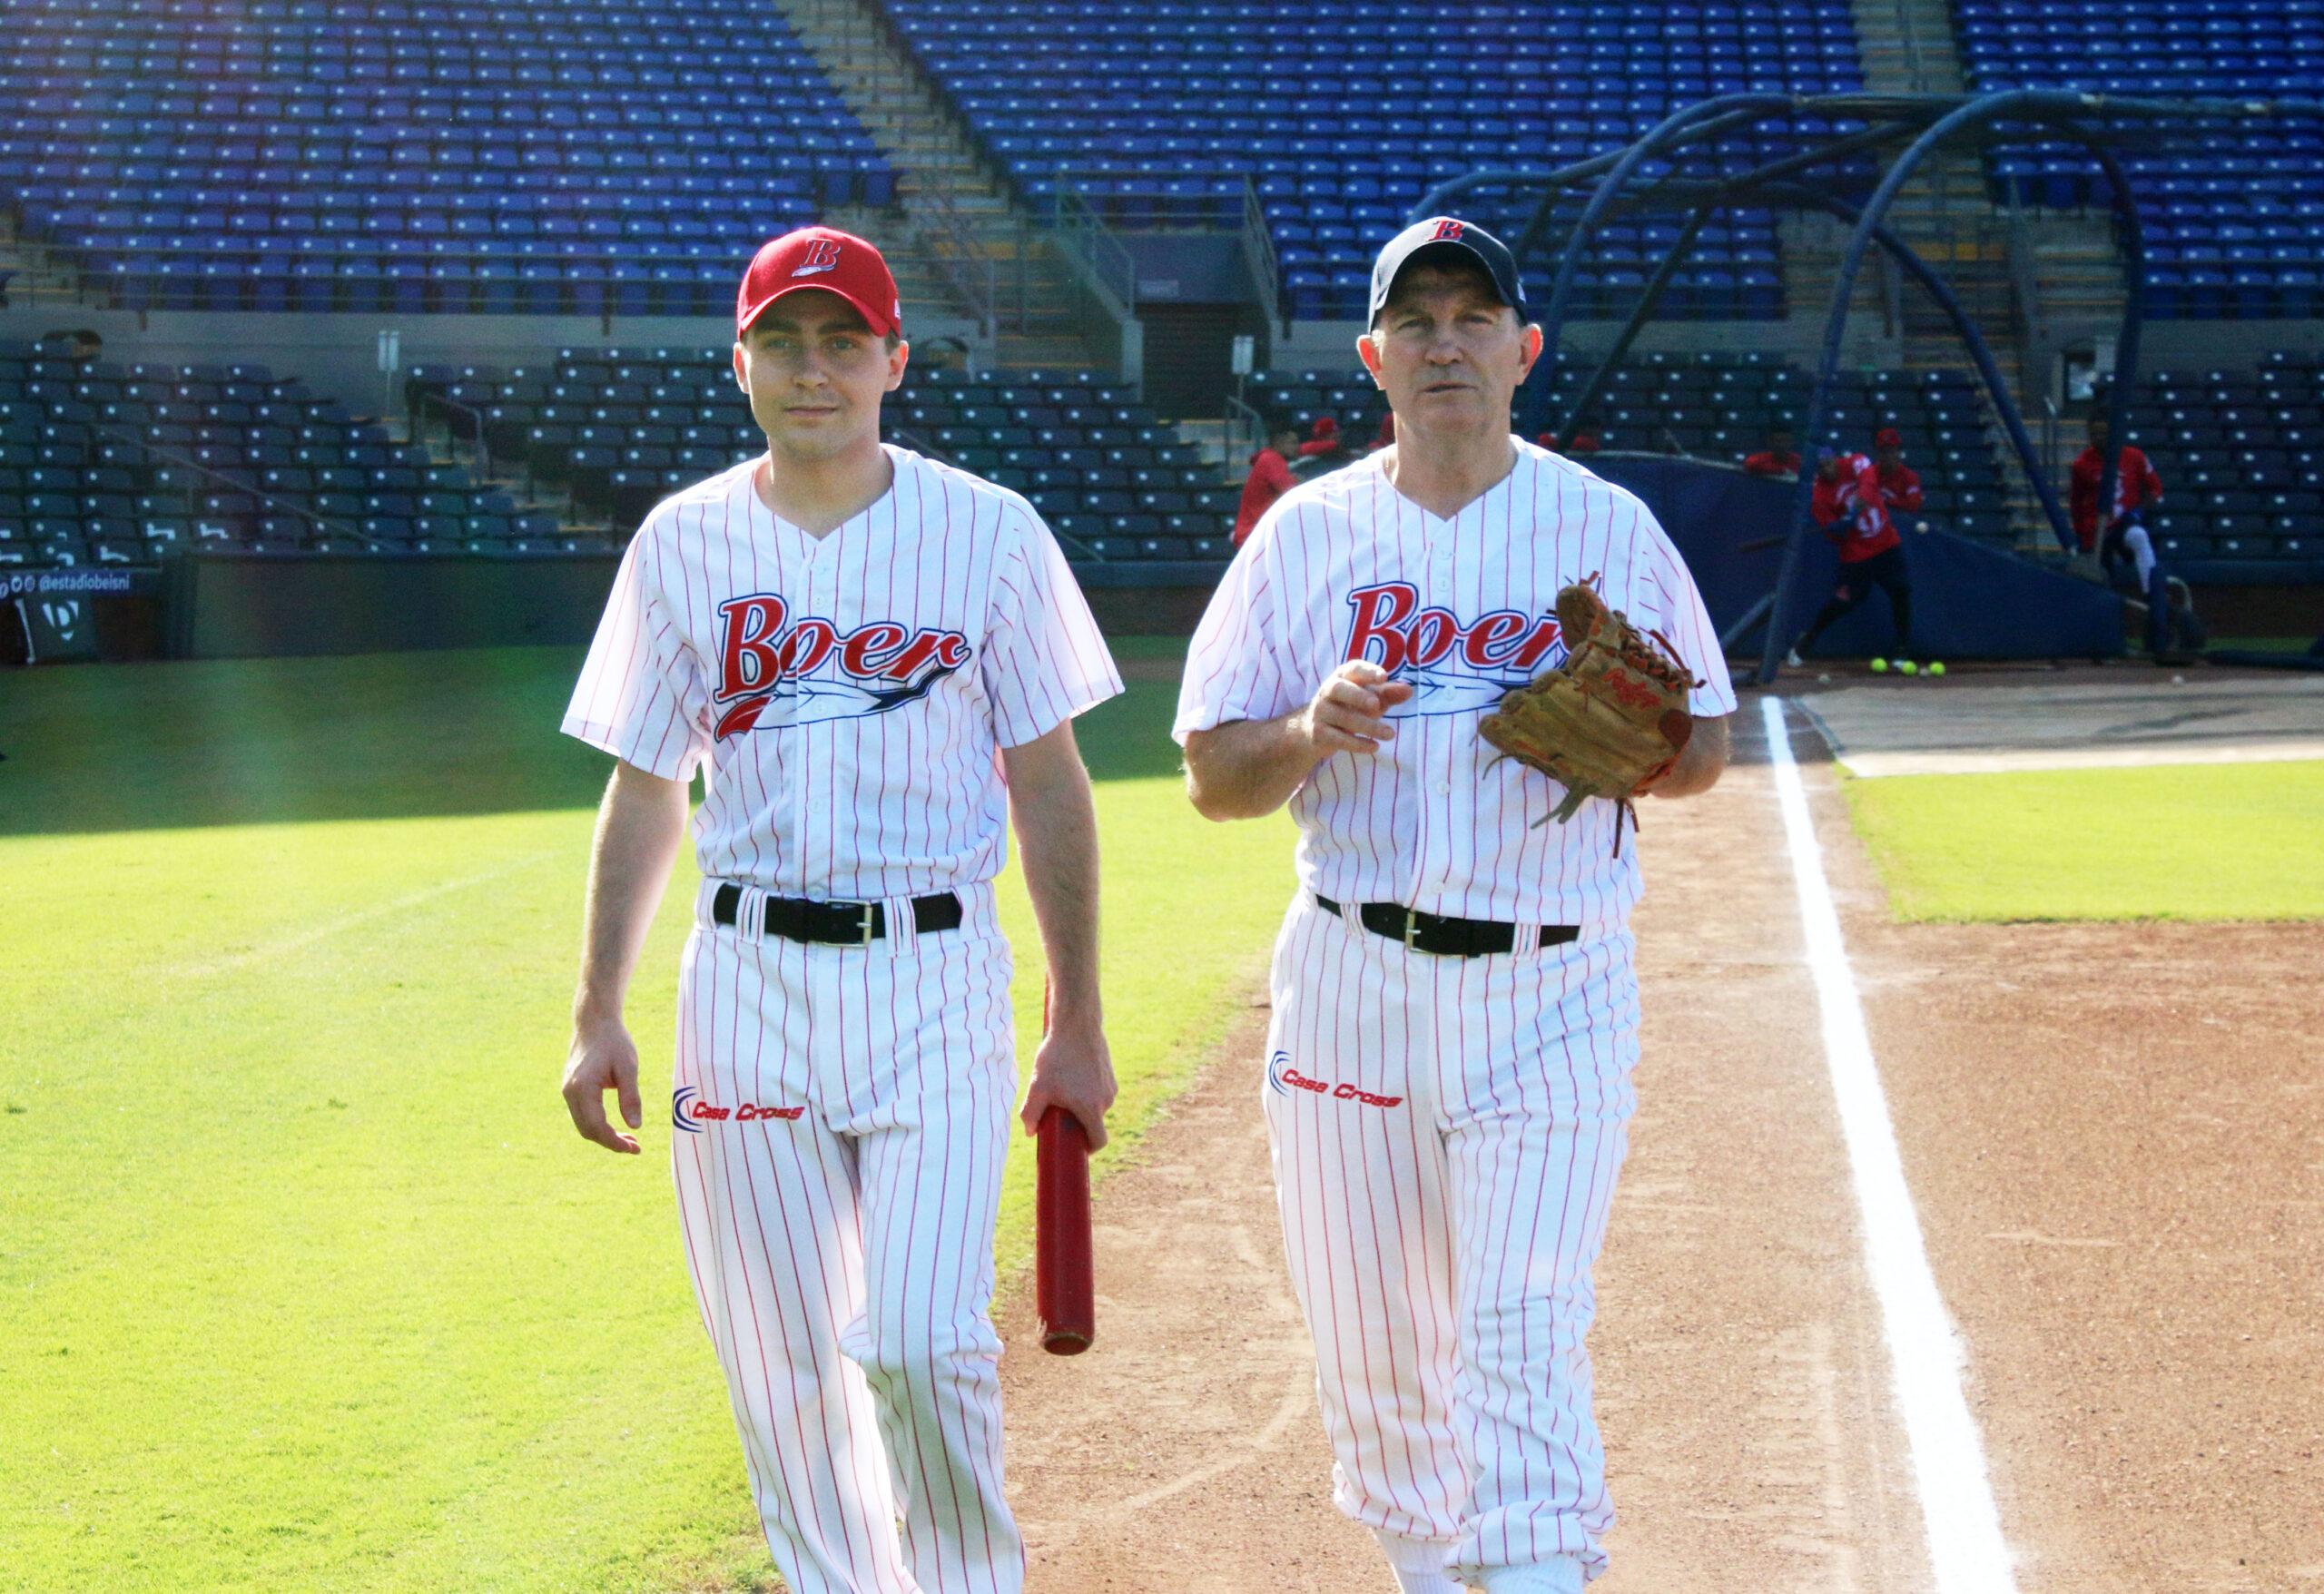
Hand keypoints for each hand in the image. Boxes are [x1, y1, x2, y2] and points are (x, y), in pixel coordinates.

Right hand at [563, 1015, 643, 1153]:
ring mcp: (567, 1091)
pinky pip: (582, 1115)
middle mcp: (570, 1093)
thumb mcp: (628, 1067)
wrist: (594, 1022)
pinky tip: (615, 1126)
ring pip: (583, 1125)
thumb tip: (636, 1126)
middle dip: (611, 1142)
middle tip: (635, 1146)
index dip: (615, 1142)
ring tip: (629, 1139)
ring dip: (604, 1135)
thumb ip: (631, 1097)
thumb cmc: (614, 1042)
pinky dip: (597, 1125)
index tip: (635, 1149)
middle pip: (587, 1131)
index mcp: (583, 1089)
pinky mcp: (571, 1089)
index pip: (597, 1127)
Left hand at [1019, 1017, 1115, 1151]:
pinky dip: (1086, 1089)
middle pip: (1094, 1122)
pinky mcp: (1109, 1073)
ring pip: (1095, 1105)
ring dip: (1081, 1104)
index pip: (1099, 1141)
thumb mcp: (1038, 1086)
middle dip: (1077, 1122)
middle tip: (1058, 1112)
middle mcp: (1106, 1099)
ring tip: (1062, 1088)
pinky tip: (1071, 1075)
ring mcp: (1110, 1085)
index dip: (1089, 1149)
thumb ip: (1031, 1114)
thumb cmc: (1057, 1057)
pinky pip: (1098, 1090)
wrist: (1076, 1024)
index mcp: (1091, 1108)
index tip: (1075, 1145)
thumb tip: (1030, 1132)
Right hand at [1296, 661, 1415, 756]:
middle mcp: (1327, 691)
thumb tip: (1409, 690)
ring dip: (1368, 726)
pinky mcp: (1318, 733)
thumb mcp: (1369, 699)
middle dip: (1357, 695)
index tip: (1384, 677)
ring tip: (1390, 734)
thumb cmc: (1348, 707)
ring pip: (1343, 718)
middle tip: (1377, 704)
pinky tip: (1374, 747)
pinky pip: (1338, 738)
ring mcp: (1320, 712)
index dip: (1368, 671)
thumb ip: (1388, 694)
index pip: (1353, 669)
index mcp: (1342, 677)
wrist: (1314, 729)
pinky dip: (1357, 744)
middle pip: (1338, 689)